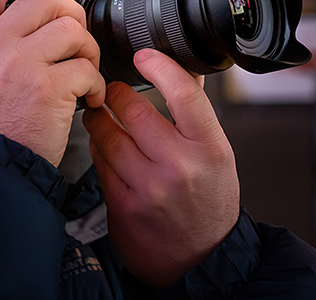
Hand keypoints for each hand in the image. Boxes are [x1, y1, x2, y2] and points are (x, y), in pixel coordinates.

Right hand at [0, 0, 105, 166]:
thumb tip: (21, 21)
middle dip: (71, 14)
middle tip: (76, 39)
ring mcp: (21, 63)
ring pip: (72, 29)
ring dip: (88, 50)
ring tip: (85, 72)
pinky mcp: (48, 87)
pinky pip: (87, 68)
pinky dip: (96, 85)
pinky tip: (89, 100)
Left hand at [82, 49, 239, 286]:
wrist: (200, 259)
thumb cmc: (209, 201)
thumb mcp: (217, 153)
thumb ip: (196, 113)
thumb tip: (181, 69)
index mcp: (209, 148)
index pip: (184, 93)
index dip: (159, 66)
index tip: (144, 56)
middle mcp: (180, 167)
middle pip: (134, 109)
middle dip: (116, 92)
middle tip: (112, 88)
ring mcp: (149, 188)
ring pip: (108, 135)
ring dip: (100, 118)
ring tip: (102, 113)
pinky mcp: (123, 206)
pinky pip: (99, 163)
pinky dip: (98, 148)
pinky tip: (104, 145)